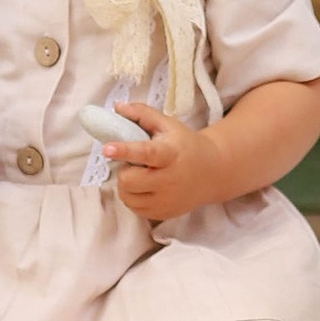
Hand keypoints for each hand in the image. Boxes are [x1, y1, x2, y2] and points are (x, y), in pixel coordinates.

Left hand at [103, 100, 211, 221]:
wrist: (212, 173)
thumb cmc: (185, 145)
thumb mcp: (168, 125)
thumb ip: (142, 114)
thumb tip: (117, 107)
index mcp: (170, 154)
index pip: (146, 153)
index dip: (125, 151)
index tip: (107, 148)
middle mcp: (169, 180)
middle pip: (129, 180)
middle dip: (125, 170)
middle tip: (136, 164)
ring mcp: (166, 200)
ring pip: (127, 196)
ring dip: (127, 184)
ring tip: (141, 175)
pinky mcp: (163, 214)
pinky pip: (134, 208)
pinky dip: (133, 196)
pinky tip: (146, 187)